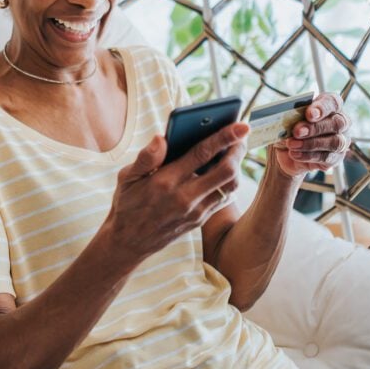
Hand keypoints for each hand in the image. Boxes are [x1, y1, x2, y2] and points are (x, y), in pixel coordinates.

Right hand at [102, 122, 247, 262]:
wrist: (128, 243)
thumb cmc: (127, 204)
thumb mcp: (127, 178)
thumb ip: (146, 157)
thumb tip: (161, 138)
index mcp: (165, 181)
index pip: (201, 154)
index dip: (224, 137)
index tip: (241, 125)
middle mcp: (184, 197)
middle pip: (226, 171)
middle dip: (238, 149)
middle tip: (242, 134)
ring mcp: (195, 211)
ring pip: (229, 186)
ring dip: (237, 165)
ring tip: (236, 149)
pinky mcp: (200, 220)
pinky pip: (223, 198)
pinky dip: (229, 181)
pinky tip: (226, 169)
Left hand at [273, 93, 349, 178]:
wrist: (286, 152)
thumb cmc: (290, 128)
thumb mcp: (285, 119)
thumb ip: (289, 115)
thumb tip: (285, 117)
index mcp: (329, 105)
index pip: (333, 102)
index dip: (323, 108)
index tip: (309, 114)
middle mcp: (340, 122)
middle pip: (337, 123)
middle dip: (315, 128)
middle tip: (297, 132)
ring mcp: (341, 141)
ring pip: (334, 142)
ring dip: (311, 144)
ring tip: (292, 145)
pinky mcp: (336, 158)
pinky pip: (327, 157)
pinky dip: (308, 156)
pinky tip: (295, 154)